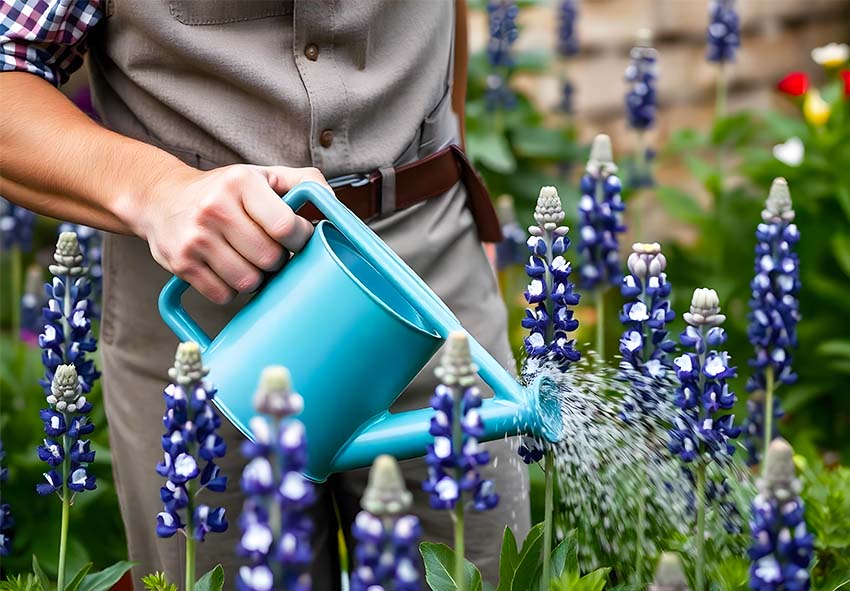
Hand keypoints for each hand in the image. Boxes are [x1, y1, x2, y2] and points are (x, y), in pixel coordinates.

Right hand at [136, 164, 327, 303]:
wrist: (160, 198)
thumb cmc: (224, 190)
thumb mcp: (262, 175)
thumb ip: (304, 182)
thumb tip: (334, 204)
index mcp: (241, 182)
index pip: (285, 227)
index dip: (300, 239)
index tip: (296, 238)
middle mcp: (215, 208)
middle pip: (270, 259)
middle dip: (276, 260)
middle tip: (268, 250)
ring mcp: (195, 238)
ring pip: (248, 281)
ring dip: (254, 277)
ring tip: (247, 259)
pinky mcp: (181, 263)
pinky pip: (223, 295)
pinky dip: (230, 289)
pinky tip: (225, 269)